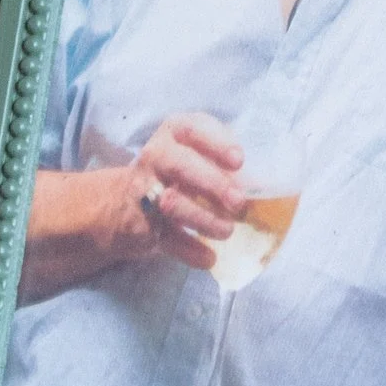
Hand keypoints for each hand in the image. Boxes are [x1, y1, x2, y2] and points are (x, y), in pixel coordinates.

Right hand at [123, 112, 246, 266]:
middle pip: (181, 164)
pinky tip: (208, 258)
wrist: (124, 201)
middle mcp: (156, 156)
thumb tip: (262, 186)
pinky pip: (166, 237)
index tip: (239, 161)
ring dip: (203, 219)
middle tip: (238, 202)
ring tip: (227, 231)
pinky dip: (188, 250)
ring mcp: (145, 189)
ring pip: (172, 203)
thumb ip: (223, 163)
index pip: (192, 128)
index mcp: (174, 134)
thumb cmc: (178, 172)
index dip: (217, 142)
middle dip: (212, 183)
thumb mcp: (195, 154)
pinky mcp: (141, 222)